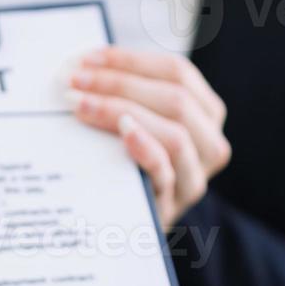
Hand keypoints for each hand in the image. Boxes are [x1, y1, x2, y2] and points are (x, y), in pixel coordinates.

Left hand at [68, 47, 230, 225]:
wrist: (125, 228)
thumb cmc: (124, 166)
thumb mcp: (134, 125)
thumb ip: (127, 96)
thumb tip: (83, 64)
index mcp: (205, 114)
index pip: (179, 73)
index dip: (133, 60)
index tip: (88, 58)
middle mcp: (210, 143)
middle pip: (177, 99)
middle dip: (121, 83)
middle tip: (75, 80)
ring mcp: (194, 177)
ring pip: (177, 133)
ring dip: (123, 110)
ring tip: (81, 104)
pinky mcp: (173, 205)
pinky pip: (167, 171)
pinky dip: (145, 147)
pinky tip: (122, 132)